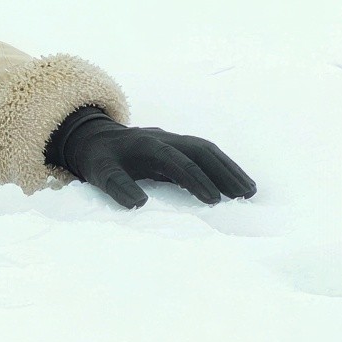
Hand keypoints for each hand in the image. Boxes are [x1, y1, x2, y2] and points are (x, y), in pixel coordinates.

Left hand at [51, 108, 256, 208]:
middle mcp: (163, 138)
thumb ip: (116, 186)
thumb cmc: (97, 158)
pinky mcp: (176, 147)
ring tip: (249, 191)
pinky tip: (235, 183)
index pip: (175, 160)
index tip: (213, 200)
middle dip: (223, 171)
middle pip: (199, 150)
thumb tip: (140, 204)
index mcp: (144, 144)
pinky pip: (203, 154)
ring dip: (228, 168)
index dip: (194, 178)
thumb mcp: (98, 172)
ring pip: (206, 150)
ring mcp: (171, 140)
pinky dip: (222, 166)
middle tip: (245, 195)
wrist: (91, 136)